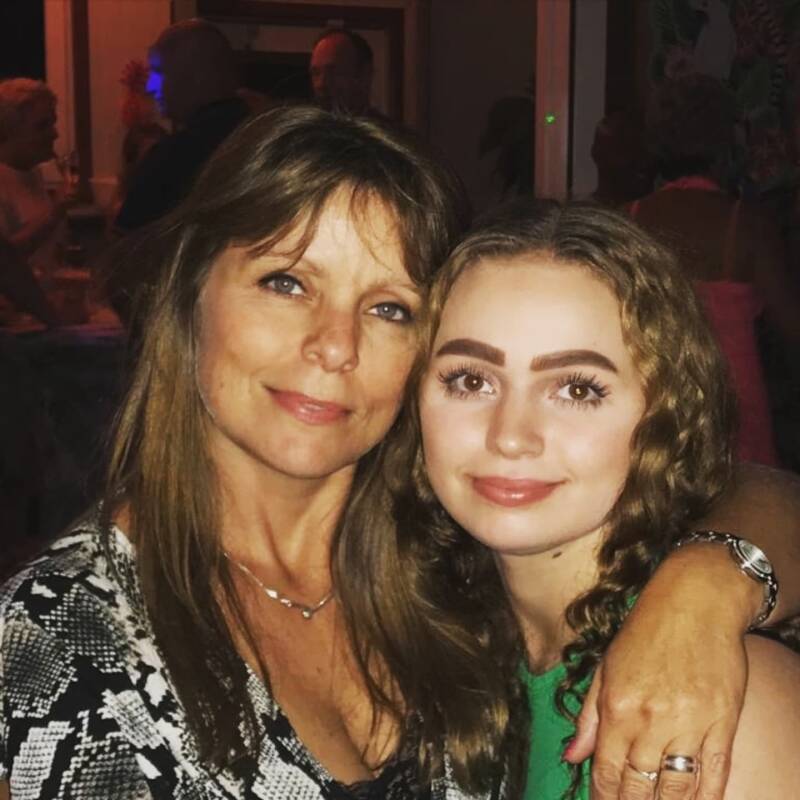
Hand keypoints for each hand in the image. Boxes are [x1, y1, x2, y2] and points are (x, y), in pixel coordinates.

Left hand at [564, 546, 754, 799]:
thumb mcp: (607, 667)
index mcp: (619, 705)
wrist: (697, 602)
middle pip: (640, 785)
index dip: (603, 796)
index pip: (607, 770)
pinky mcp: (723, 723)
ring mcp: (691, 724)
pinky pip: (715, 774)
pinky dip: (706, 797)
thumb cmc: (646, 630)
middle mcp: (653, 719)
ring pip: (677, 788)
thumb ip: (589, 717)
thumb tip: (571, 757)